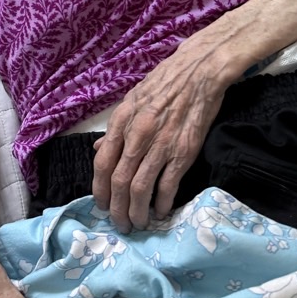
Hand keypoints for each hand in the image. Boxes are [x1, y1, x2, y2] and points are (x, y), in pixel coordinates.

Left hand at [91, 39, 229, 231]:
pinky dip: (161, 203)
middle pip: (119, 181)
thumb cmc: (163, 84)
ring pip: (140, 188)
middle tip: (120, 224)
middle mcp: (137, 135)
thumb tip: (99, 150)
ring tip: (138, 224)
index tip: (101, 205)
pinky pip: (167, 185)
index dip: (99, 189)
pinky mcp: (183, 152)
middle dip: (117, 208)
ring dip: (137, 211)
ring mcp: (160, 145)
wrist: (197, 73)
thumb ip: (116, 129)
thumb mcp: (131, 101)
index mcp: (121, 122)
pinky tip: (160, 212)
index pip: (102, 163)